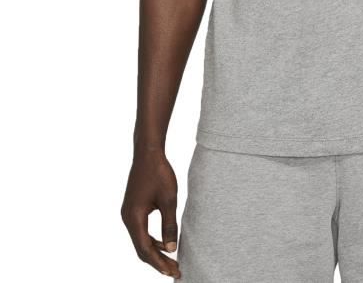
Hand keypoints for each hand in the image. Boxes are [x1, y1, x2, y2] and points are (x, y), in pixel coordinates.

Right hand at [121, 149, 180, 277]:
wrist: (148, 153)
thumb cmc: (159, 173)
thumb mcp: (169, 200)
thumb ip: (169, 225)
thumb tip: (171, 249)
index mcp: (134, 218)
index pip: (146, 250)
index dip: (160, 263)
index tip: (174, 271)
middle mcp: (127, 219)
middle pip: (141, 248)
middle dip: (157, 261)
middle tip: (175, 271)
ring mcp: (128, 213)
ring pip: (140, 240)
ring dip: (155, 251)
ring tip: (171, 260)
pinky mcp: (132, 208)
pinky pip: (140, 230)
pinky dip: (152, 239)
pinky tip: (164, 242)